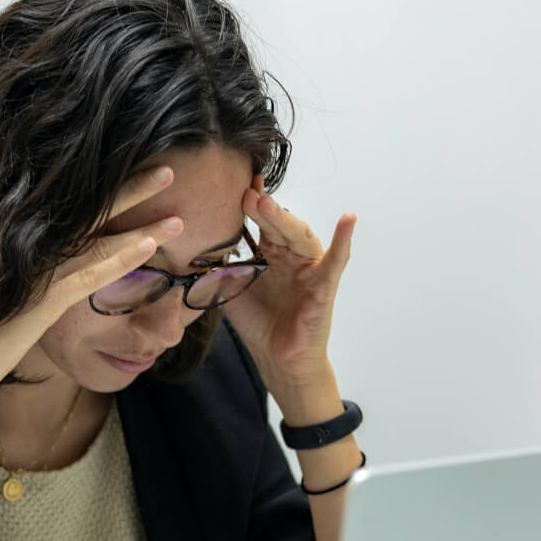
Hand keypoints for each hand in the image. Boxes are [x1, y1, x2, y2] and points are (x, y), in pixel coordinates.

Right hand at [0, 166, 184, 406]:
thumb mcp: (10, 297)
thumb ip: (34, 276)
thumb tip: (56, 267)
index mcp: (26, 246)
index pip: (77, 211)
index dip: (110, 191)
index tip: (140, 172)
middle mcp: (32, 250)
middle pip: (90, 212)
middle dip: (132, 189)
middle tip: (168, 169)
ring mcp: (36, 272)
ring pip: (98, 240)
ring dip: (141, 225)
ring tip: (178, 216)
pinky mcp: (41, 300)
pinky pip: (89, 275)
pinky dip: (121, 258)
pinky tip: (150, 247)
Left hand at [222, 172, 354, 388]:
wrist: (276, 358)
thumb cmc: (258, 322)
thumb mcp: (230, 290)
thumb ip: (217, 267)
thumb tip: (192, 244)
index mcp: (269, 252)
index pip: (260, 221)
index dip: (249, 203)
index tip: (233, 182)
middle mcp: (290, 254)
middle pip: (277, 224)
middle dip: (261, 208)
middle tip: (245, 193)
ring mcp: (309, 267)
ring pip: (300, 236)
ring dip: (285, 219)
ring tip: (267, 204)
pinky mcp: (325, 284)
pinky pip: (337, 260)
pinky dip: (344, 239)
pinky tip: (348, 219)